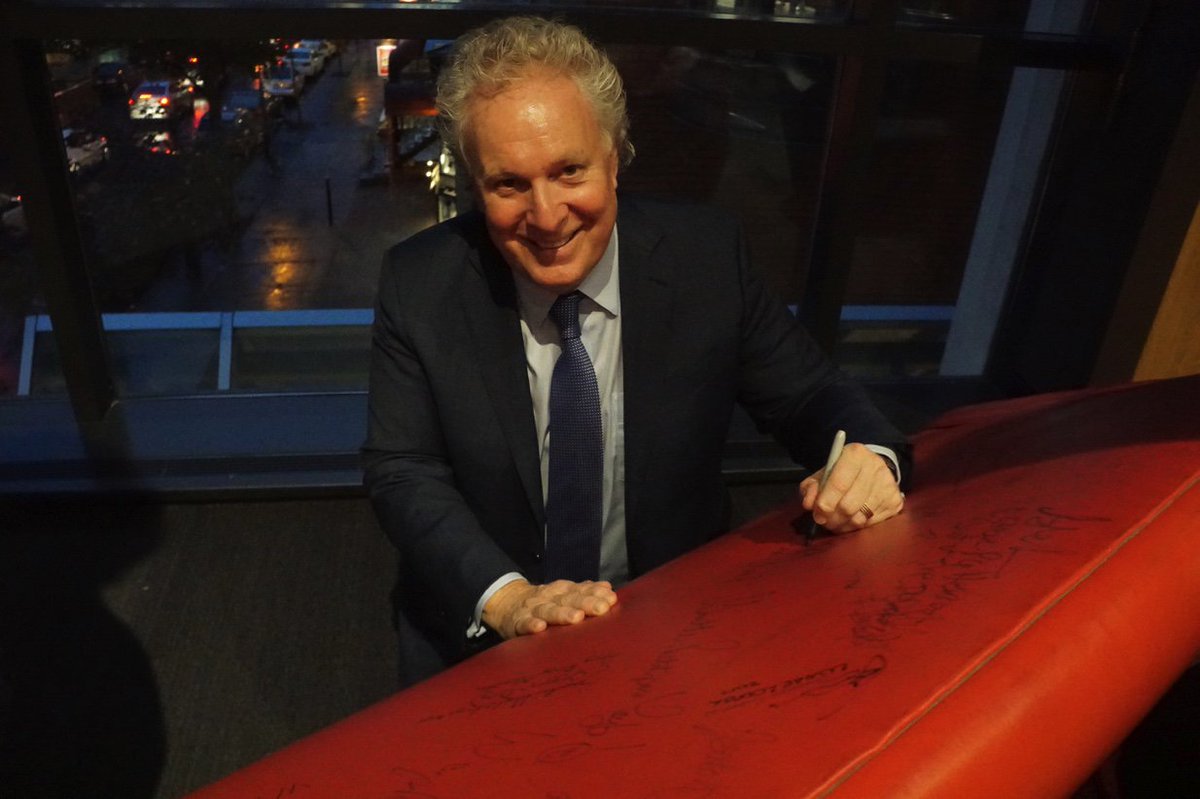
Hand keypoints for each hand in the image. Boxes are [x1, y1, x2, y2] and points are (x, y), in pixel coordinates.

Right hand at [482, 578, 617, 639]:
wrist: (505, 602)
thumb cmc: (543, 602)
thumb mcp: (563, 594)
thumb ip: (584, 592)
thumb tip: (608, 588)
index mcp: (561, 591)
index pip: (580, 590)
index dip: (595, 593)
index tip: (611, 598)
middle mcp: (549, 597)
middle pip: (568, 599)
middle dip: (586, 603)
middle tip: (602, 608)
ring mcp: (532, 609)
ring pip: (548, 610)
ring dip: (562, 613)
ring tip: (576, 618)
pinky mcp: (517, 622)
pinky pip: (524, 624)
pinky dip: (531, 625)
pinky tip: (539, 628)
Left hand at [798, 443, 904, 533]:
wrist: (872, 469)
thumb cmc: (843, 472)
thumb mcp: (823, 474)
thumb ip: (811, 487)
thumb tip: (809, 504)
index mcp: (855, 454)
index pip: (839, 484)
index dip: (825, 503)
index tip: (818, 514)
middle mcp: (875, 467)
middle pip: (849, 505)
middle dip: (833, 518)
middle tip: (825, 521)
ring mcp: (888, 485)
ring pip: (860, 518)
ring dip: (843, 525)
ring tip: (836, 522)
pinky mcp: (895, 501)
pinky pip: (871, 524)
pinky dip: (857, 527)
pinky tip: (850, 521)